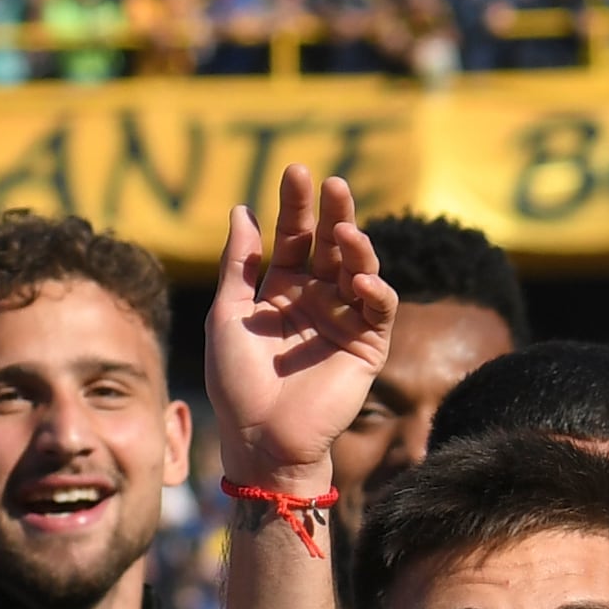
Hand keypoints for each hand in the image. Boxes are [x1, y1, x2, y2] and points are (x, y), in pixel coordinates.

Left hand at [204, 166, 394, 490]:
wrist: (261, 437)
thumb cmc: (237, 382)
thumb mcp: (228, 315)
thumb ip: (238, 265)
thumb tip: (242, 210)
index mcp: (281, 291)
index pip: (294, 237)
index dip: (295, 205)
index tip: (295, 171)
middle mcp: (316, 300)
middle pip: (330, 245)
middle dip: (333, 213)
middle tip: (332, 183)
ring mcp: (344, 321)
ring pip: (360, 269)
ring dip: (356, 246)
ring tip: (343, 231)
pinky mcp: (367, 346)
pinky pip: (379, 310)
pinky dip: (375, 291)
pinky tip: (361, 279)